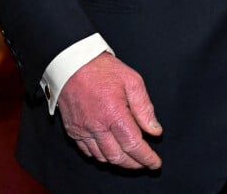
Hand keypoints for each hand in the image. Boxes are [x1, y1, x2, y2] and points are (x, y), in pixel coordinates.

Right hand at [57, 52, 161, 169]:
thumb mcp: (131, 80)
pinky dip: (101, 156)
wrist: (71, 63)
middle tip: (144, 162)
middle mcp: (97, 126)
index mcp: (114, 114)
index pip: (133, 145)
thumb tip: (154, 130)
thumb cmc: (102, 69)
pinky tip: (109, 151)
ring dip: (118, 162)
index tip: (155, 163)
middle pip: (118, 157)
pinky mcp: (73, 130)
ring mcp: (83, 130)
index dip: (146, 158)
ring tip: (130, 158)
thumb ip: (144, 107)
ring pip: (103, 157)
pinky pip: (88, 152)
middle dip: (134, 164)